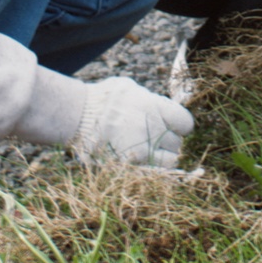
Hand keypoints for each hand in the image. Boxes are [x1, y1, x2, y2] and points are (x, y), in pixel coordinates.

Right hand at [70, 76, 194, 167]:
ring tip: (148, 154)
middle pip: (176, 144)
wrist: (76, 115)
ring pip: (170, 161)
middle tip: (154, 141)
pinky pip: (153, 173)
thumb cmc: (101, 99)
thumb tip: (162, 106)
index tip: (171, 128)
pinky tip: (142, 165)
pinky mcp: (130, 164)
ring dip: (162, 159)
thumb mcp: (129, 89)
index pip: (185, 123)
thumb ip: (149, 99)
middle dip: (168, 143)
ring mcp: (142, 148)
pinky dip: (152, 171)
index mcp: (154, 107)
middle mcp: (153, 128)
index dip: (179, 127)